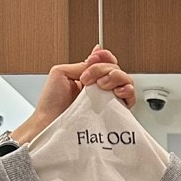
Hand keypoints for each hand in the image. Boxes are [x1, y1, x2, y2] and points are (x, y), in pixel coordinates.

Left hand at [21, 47, 136, 140]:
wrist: (50, 123)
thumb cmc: (51, 104)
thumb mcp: (62, 73)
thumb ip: (82, 65)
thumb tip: (97, 57)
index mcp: (89, 78)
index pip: (105, 63)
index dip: (105, 57)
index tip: (95, 57)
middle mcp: (100, 89)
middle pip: (116, 70)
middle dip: (105, 68)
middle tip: (91, 78)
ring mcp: (108, 101)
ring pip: (125, 82)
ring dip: (116, 77)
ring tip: (102, 84)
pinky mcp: (114, 114)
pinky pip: (130, 100)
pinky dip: (128, 91)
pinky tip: (117, 92)